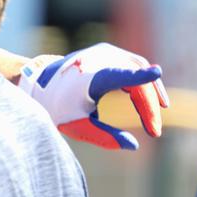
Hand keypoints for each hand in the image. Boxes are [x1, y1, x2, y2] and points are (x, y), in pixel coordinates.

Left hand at [19, 43, 169, 150]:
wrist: (40, 84)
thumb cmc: (58, 107)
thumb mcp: (77, 126)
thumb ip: (104, 137)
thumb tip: (133, 145)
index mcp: (91, 77)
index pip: (118, 75)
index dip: (139, 76)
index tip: (156, 72)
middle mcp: (99, 59)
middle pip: (136, 80)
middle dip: (149, 106)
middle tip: (153, 131)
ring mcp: (105, 52)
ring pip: (139, 70)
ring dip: (150, 93)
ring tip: (154, 119)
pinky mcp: (108, 52)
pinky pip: (133, 65)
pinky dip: (142, 82)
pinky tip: (148, 103)